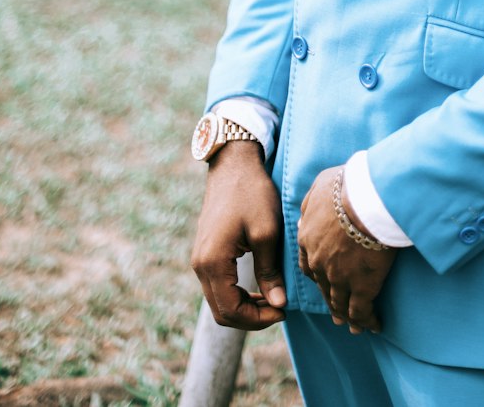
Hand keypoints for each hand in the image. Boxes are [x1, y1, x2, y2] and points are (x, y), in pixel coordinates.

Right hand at [191, 141, 286, 329]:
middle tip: (280, 310)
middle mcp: (200, 265)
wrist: (233, 163)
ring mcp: (200, 258)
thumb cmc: (253, 193)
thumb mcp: (267, 231)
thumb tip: (278, 305)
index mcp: (213, 262)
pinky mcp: (205, 251)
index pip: (231, 311)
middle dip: (251, 318)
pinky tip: (259, 288)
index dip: (258, 319)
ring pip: (219, 300)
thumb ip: (269, 272)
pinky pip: (218, 286)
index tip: (283, 311)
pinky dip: (237, 294)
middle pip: (221, 311)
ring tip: (273, 301)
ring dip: (244, 307)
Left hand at [297, 166, 395, 334]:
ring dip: (347, 316)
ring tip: (354, 325)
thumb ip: (311, 204)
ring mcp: (339, 277)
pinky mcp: (362, 286)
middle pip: (323, 287)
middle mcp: (319, 263)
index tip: (324, 281)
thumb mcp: (320, 186)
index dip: (317, 275)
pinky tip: (375, 326)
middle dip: (331, 300)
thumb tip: (306, 216)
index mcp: (308, 239)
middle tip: (338, 312)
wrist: (367, 199)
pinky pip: (361, 311)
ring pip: (340, 303)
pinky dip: (367, 321)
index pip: (307, 265)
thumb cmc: (347, 185)